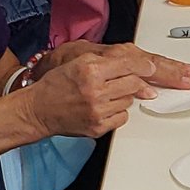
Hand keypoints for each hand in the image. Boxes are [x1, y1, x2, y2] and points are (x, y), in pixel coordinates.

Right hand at [25, 44, 189, 136]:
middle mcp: (94, 90)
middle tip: (132, 82)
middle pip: (134, 83)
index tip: (150, 67)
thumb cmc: (57, 85)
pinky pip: (122, 116)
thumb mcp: (79, 62)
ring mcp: (97, 110)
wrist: (38, 110)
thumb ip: (109, 62)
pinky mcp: (98, 126)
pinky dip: (118, 111)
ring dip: (124, 97)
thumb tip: (140, 68)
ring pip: (129, 100)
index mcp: (90, 69)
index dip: (144, 65)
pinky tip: (103, 107)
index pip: (129, 63)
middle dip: (137, 82)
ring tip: (105, 94)